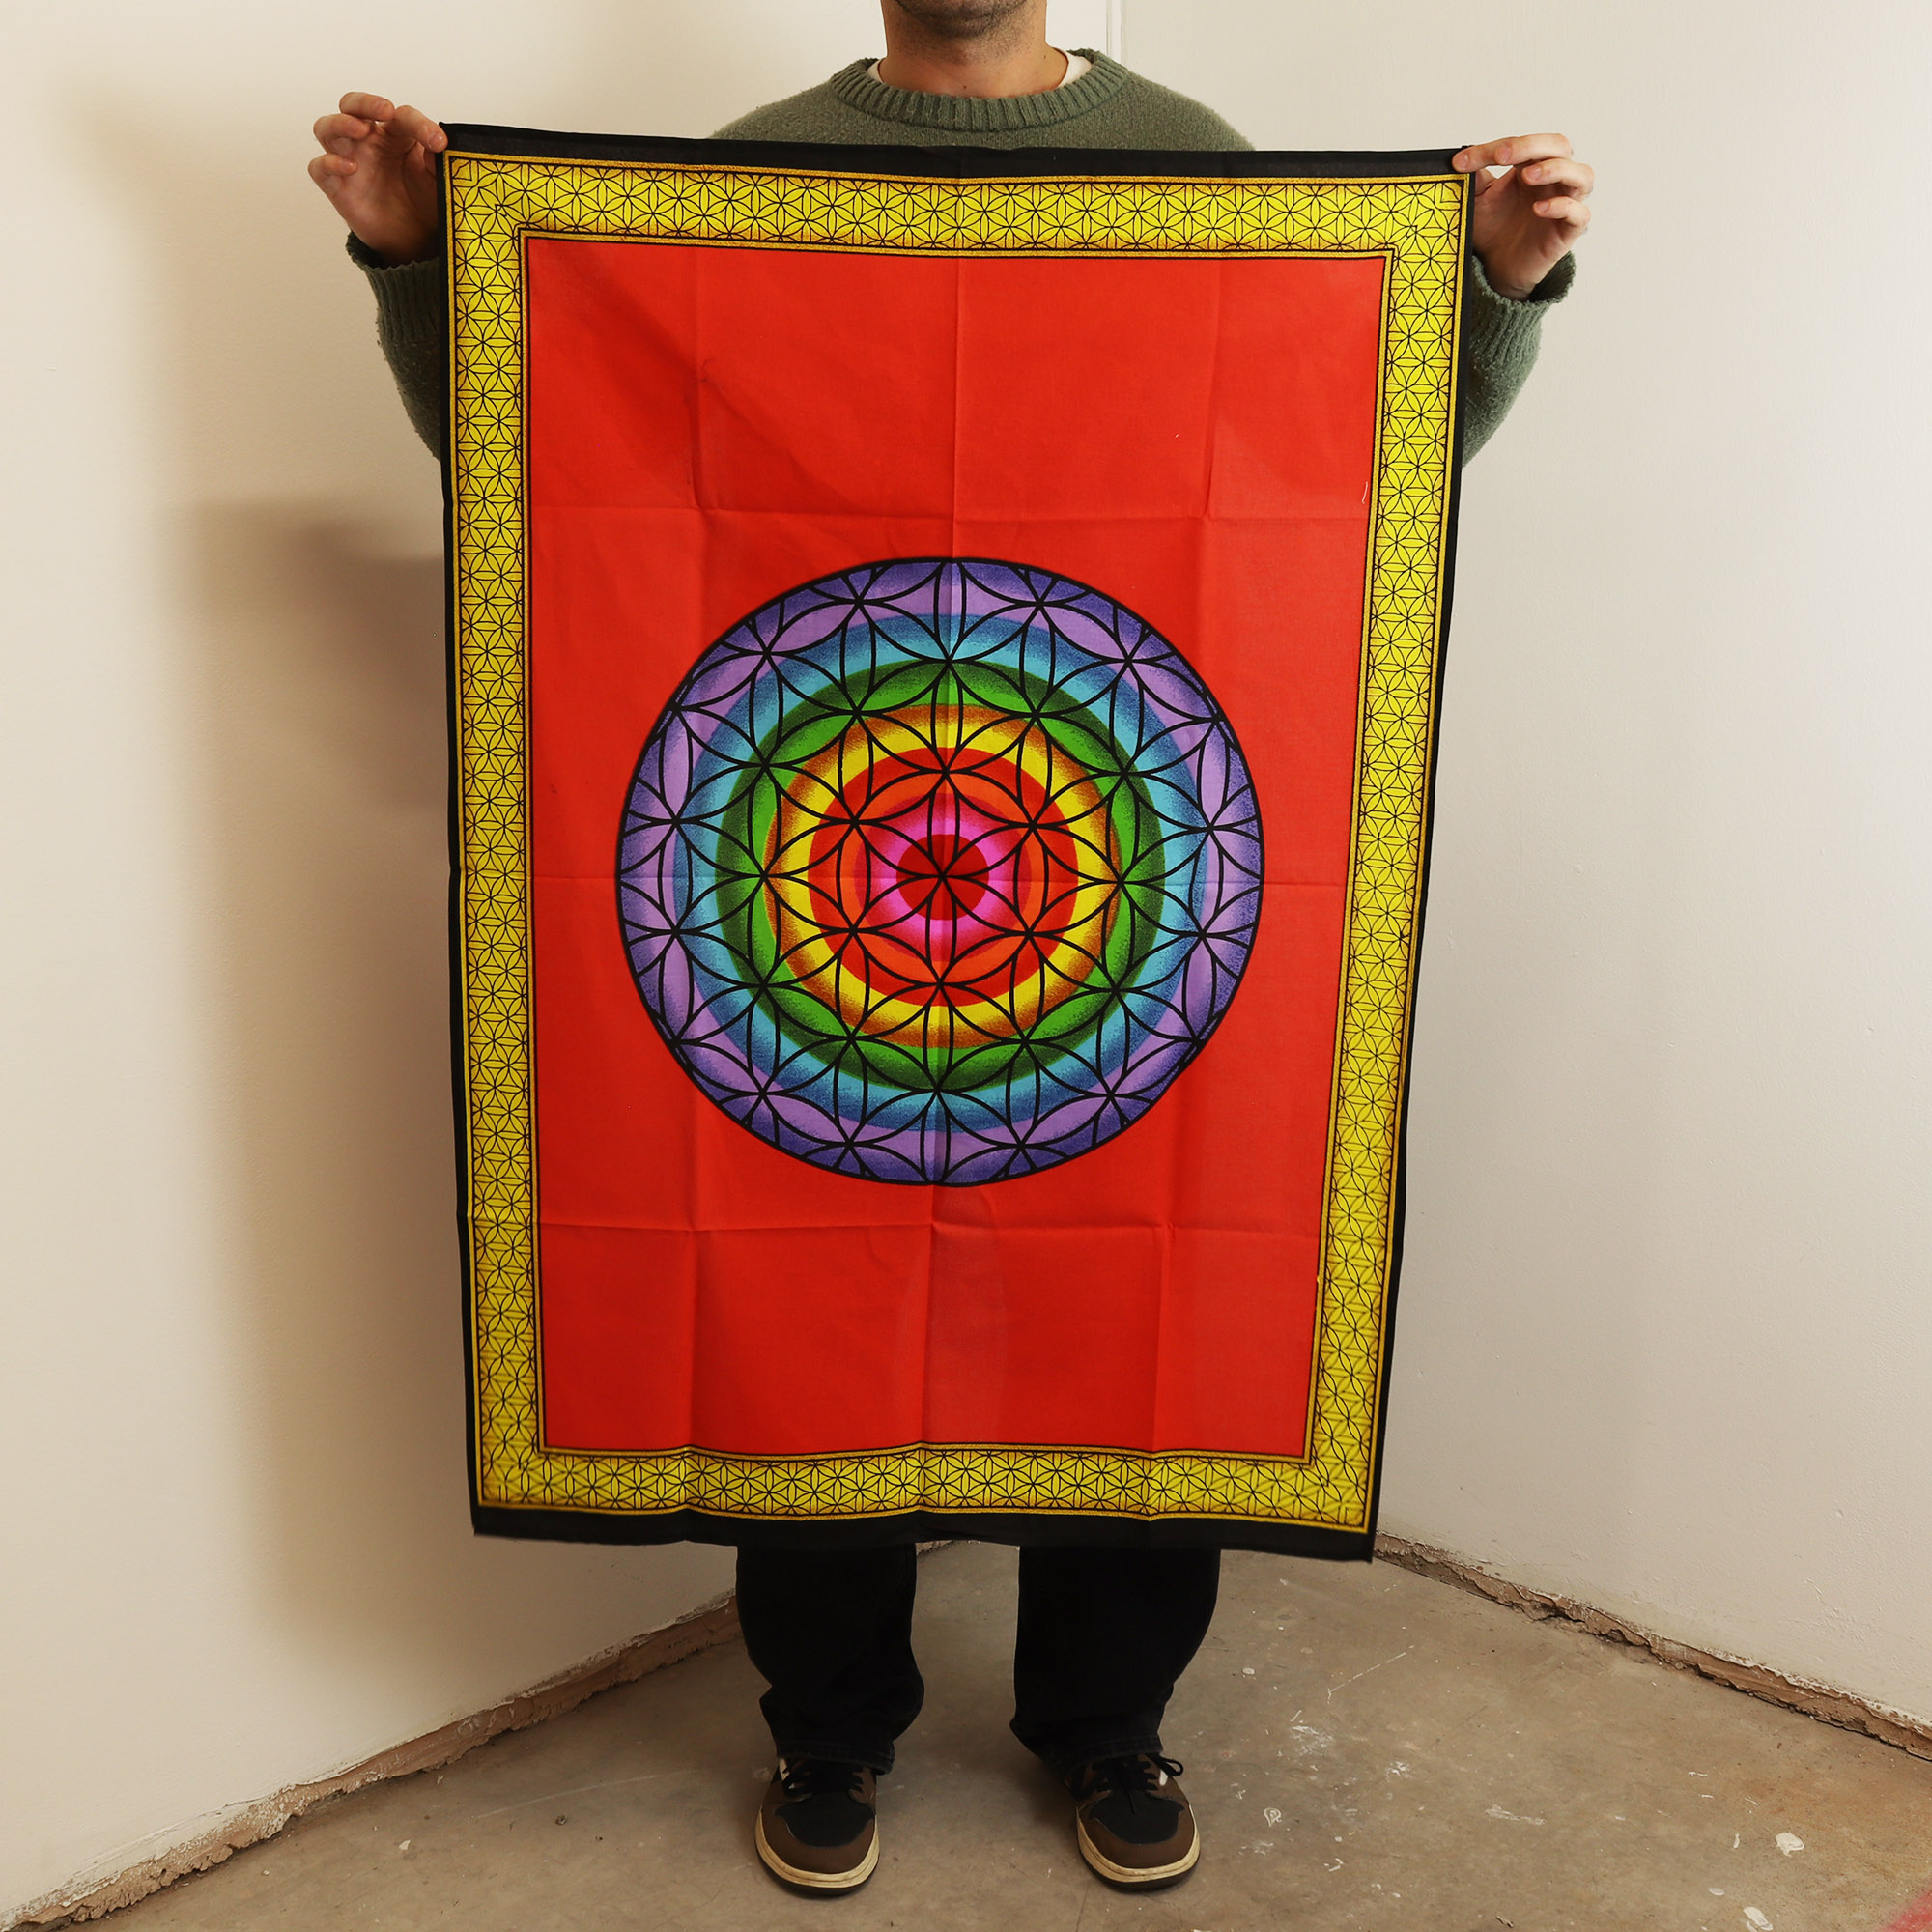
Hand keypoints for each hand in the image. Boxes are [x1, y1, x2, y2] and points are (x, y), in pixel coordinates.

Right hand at [309, 92, 446, 264]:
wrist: (415, 240)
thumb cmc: (424, 201)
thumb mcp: (438, 180)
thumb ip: (438, 161)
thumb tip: (441, 144)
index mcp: (396, 134)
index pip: (402, 117)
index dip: (421, 125)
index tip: (439, 144)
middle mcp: (368, 140)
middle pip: (352, 105)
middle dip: (366, 102)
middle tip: (385, 110)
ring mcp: (349, 159)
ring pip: (327, 128)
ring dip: (340, 123)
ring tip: (361, 131)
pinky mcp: (337, 186)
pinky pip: (319, 167)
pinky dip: (329, 163)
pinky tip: (349, 167)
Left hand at [1452, 134, 1593, 300]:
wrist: (1497, 268)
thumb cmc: (1493, 229)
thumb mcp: (1478, 200)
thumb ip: (1474, 179)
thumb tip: (1459, 158)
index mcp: (1531, 165)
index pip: (1522, 144)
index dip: (1492, 148)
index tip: (1461, 162)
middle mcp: (1553, 180)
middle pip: (1559, 146)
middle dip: (1531, 146)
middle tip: (1502, 156)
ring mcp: (1565, 203)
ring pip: (1582, 175)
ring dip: (1555, 169)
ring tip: (1527, 176)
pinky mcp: (1568, 231)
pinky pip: (1580, 214)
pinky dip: (1563, 207)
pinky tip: (1538, 209)